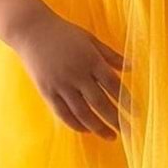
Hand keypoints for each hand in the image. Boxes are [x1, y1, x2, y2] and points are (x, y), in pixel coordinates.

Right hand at [9, 9, 130, 140]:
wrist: (31, 30)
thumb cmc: (64, 33)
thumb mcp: (90, 39)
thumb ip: (110, 55)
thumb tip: (133, 67)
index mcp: (90, 59)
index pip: (112, 85)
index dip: (126, 101)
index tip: (136, 114)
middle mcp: (77, 74)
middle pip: (99, 102)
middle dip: (116, 119)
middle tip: (129, 132)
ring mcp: (60, 84)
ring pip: (82, 112)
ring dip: (98, 127)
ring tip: (111, 136)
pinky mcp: (47, 91)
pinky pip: (63, 113)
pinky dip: (76, 124)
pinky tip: (87, 130)